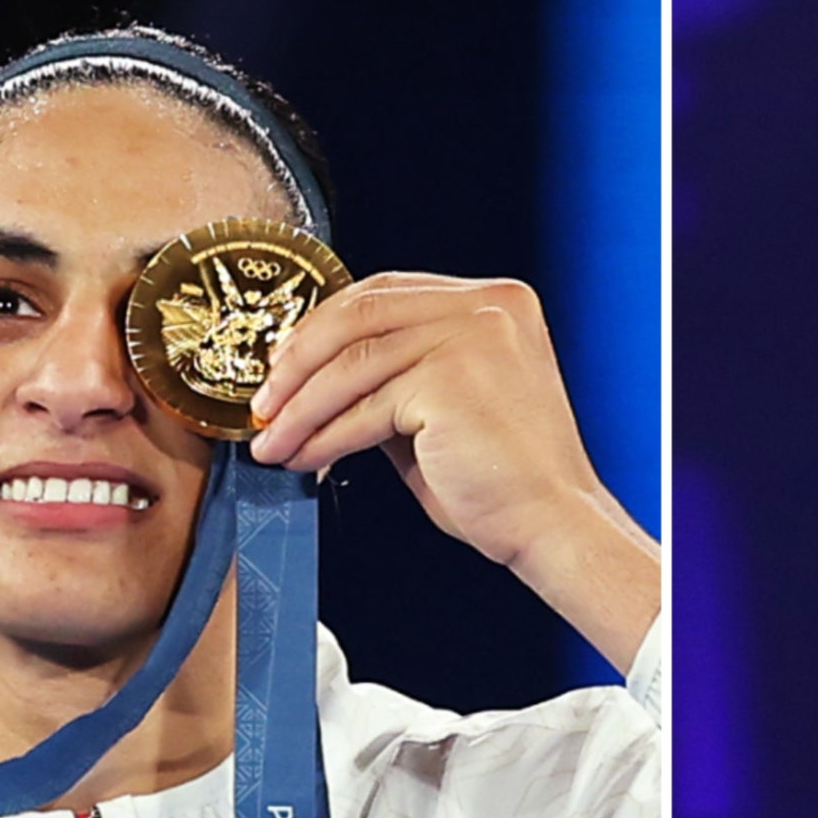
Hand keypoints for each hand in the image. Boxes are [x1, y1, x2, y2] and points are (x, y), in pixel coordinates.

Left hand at [246, 272, 657, 672]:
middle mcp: (489, 306)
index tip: (284, 364)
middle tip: (265, 402)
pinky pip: (365, 403)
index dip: (324, 325)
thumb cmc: (505, 480)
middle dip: (299, 360)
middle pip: (360, 312)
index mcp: (496, 302)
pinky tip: (306, 456)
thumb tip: (316, 377)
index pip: (386, 291)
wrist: (552, 525)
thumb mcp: (443, 408)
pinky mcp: (452, 378)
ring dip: (301, 406)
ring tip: (275, 440)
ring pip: (353, 361)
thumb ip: (395, 377)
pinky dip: (325, 434)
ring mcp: (474, 336)